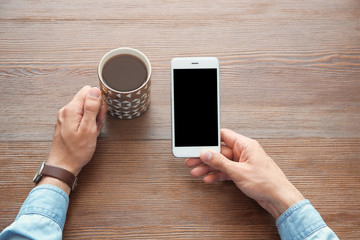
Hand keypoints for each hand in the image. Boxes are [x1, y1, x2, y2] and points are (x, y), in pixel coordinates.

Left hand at [45, 86, 106, 175]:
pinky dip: (88, 124)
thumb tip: (95, 91)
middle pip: (88, 99)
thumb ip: (91, 108)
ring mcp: (66, 117)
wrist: (63, 166)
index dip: (98, 100)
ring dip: (93, 119)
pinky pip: (82, 117)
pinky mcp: (68, 123)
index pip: (88, 90)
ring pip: (86, 109)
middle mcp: (66, 111)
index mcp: (71, 110)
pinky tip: (88, 134)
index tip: (99, 114)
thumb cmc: (75, 152)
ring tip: (91, 132)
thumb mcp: (88, 129)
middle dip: (97, 111)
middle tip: (96, 125)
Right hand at [185, 128, 303, 218]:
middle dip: (205, 157)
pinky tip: (208, 178)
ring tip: (196, 171)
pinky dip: (217, 175)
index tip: (198, 144)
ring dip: (209, 167)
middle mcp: (244, 152)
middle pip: (220, 151)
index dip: (209, 139)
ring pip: (222, 162)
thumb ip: (220, 162)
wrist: (279, 199)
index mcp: (246, 145)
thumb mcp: (239, 171)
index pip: (223, 136)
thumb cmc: (267, 183)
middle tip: (192, 160)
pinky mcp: (243, 173)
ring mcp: (243, 163)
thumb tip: (207, 154)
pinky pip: (226, 171)